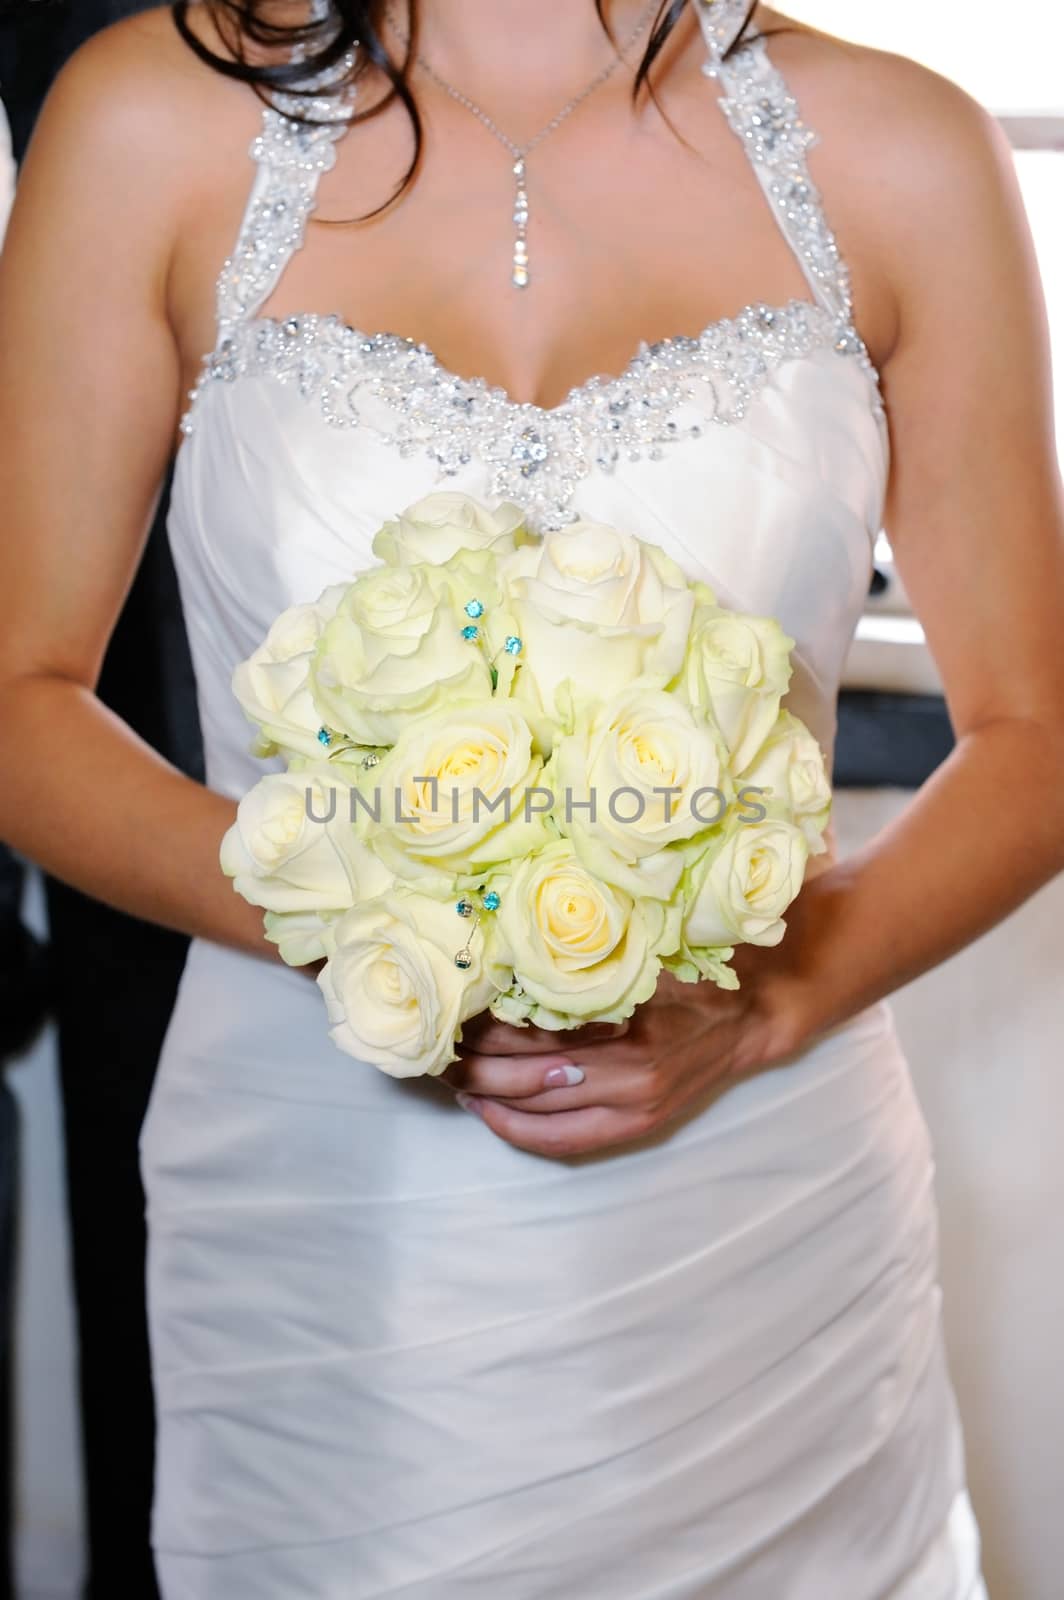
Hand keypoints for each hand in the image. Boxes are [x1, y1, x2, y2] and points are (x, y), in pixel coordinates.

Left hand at [438, 957, 806, 1158]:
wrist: (750, 1018)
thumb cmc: (689, 975)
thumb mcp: (640, 956)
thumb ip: (582, 965)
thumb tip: (505, 961)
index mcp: (626, 1021)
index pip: (533, 1030)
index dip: (484, 1027)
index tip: (449, 1013)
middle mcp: (628, 1072)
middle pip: (526, 1076)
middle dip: (472, 1066)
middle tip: (435, 1051)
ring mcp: (634, 1106)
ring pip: (538, 1111)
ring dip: (486, 1098)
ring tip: (451, 1079)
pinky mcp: (637, 1128)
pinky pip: (564, 1142)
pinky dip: (519, 1131)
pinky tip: (489, 1115)